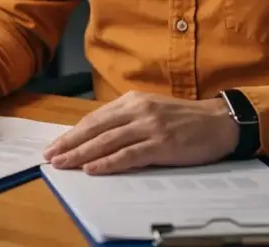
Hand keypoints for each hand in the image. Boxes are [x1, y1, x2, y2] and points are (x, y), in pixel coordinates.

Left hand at [42, 91, 239, 174]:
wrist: (219, 121)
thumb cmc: (184, 119)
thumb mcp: (151, 110)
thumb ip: (126, 120)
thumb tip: (96, 137)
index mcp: (132, 101)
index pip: (95, 118)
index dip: (72, 133)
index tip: (55, 145)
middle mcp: (137, 111)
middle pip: (95, 129)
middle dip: (70, 144)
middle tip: (50, 156)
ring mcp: (149, 127)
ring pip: (107, 142)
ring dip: (81, 154)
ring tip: (63, 164)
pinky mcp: (161, 144)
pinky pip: (128, 155)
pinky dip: (108, 162)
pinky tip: (92, 168)